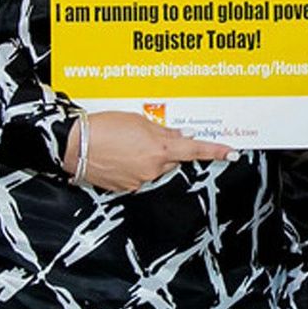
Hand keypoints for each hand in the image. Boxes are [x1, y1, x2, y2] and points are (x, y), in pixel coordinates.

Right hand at [63, 111, 237, 191]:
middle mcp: (153, 169)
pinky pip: (138, 173)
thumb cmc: (105, 127)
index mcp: (160, 150)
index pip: (194, 150)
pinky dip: (133, 162)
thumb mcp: (138, 121)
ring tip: (125, 140)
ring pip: (154, 166)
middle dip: (164, 147)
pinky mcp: (125, 187)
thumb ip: (163, 131)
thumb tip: (182, 136)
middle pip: (171, 158)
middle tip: (144, 133)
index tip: (232, 153)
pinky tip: (119, 152)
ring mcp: (139, 181)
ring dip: (146, 154)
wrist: (76, 146)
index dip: (215, 151)